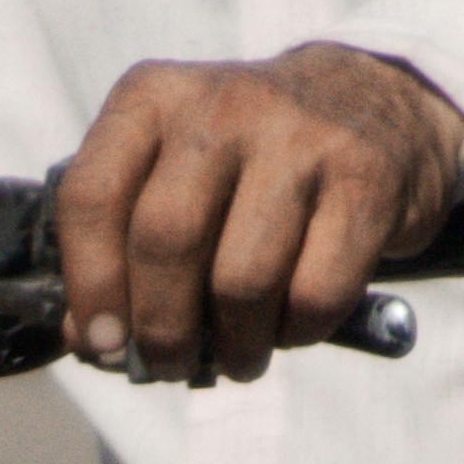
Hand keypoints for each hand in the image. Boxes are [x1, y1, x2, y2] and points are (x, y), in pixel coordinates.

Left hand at [51, 42, 463, 382]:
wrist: (374, 103)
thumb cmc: (251, 160)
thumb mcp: (174, 168)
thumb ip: (122, 240)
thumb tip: (91, 340)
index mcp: (154, 98)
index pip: (92, 196)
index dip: (90, 284)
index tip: (102, 342)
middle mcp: (222, 106)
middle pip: (165, 241)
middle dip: (160, 328)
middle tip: (168, 364)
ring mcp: (300, 139)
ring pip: (241, 280)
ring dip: (233, 345)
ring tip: (237, 356)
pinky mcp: (365, 181)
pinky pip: (315, 293)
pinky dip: (296, 332)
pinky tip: (290, 325)